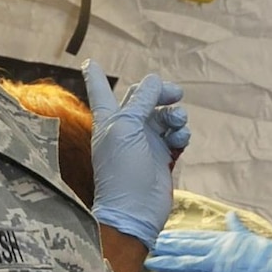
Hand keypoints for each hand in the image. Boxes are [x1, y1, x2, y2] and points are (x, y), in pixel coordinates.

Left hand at [83, 58, 189, 246]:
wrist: (135, 209)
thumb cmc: (122, 169)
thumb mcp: (127, 127)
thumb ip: (141, 100)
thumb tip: (154, 81)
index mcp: (109, 120)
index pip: (100, 91)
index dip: (96, 76)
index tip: (90, 62)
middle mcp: (126, 128)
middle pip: (143, 97)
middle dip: (160, 91)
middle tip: (175, 94)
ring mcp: (146, 143)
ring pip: (163, 115)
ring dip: (174, 113)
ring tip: (178, 121)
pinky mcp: (163, 156)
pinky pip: (175, 134)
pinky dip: (181, 132)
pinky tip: (181, 138)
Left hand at [147, 210, 271, 271]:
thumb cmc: (269, 255)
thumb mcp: (251, 236)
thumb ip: (238, 227)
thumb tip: (231, 215)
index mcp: (224, 239)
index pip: (196, 237)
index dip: (178, 236)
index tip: (163, 235)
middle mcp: (217, 251)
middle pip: (186, 248)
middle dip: (166, 247)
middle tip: (148, 245)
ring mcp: (217, 266)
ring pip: (186, 264)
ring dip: (167, 263)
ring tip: (151, 263)